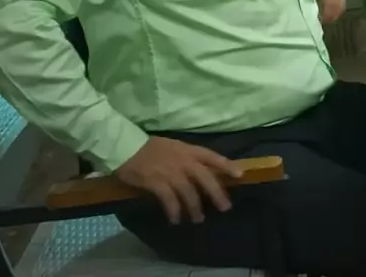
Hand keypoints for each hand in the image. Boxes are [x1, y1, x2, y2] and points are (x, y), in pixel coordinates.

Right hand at [113, 137, 242, 224]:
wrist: (126, 147)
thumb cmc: (149, 147)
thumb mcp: (173, 146)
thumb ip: (187, 157)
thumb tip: (201, 171)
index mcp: (188, 150)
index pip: (212, 156)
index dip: (227, 165)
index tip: (240, 175)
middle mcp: (183, 161)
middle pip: (205, 179)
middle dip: (217, 194)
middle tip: (225, 207)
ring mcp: (170, 172)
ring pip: (189, 193)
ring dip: (195, 208)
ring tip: (198, 218)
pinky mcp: (157, 183)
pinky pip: (170, 201)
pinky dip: (174, 211)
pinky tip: (176, 219)